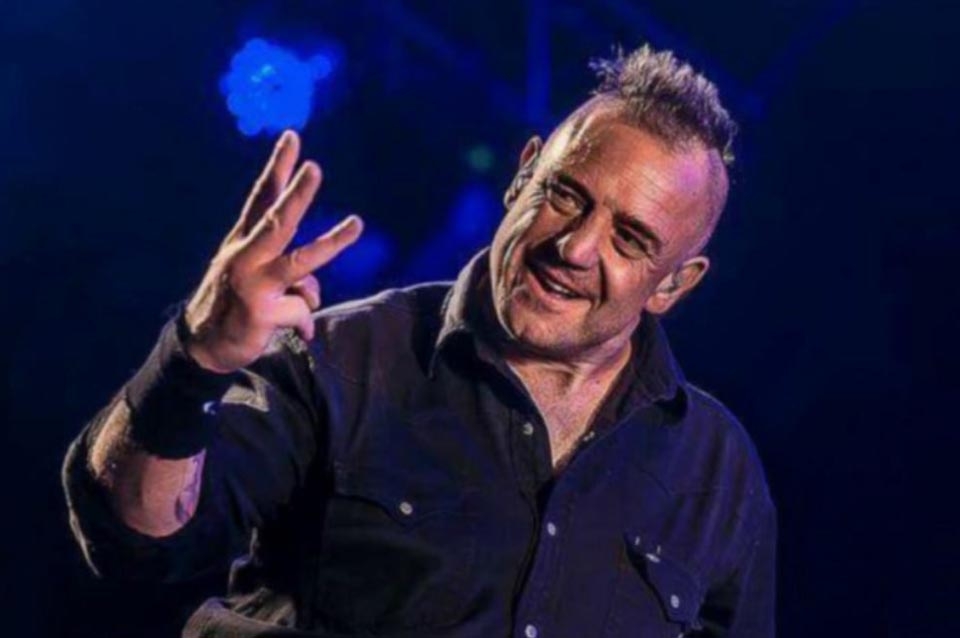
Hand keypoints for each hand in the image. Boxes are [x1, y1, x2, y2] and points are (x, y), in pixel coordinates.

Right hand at [183, 130, 362, 372]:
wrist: (203, 347)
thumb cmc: (234, 306)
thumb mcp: (257, 284)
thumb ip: (288, 278)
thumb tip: (311, 295)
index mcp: (243, 243)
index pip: (261, 199)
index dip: (277, 169)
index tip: (292, 137)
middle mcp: (245, 257)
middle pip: (277, 220)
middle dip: (297, 194)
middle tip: (315, 168)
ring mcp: (253, 283)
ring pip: (300, 260)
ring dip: (331, 243)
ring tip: (357, 223)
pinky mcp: (261, 312)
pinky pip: (301, 311)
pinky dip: (302, 323)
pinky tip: (293, 331)